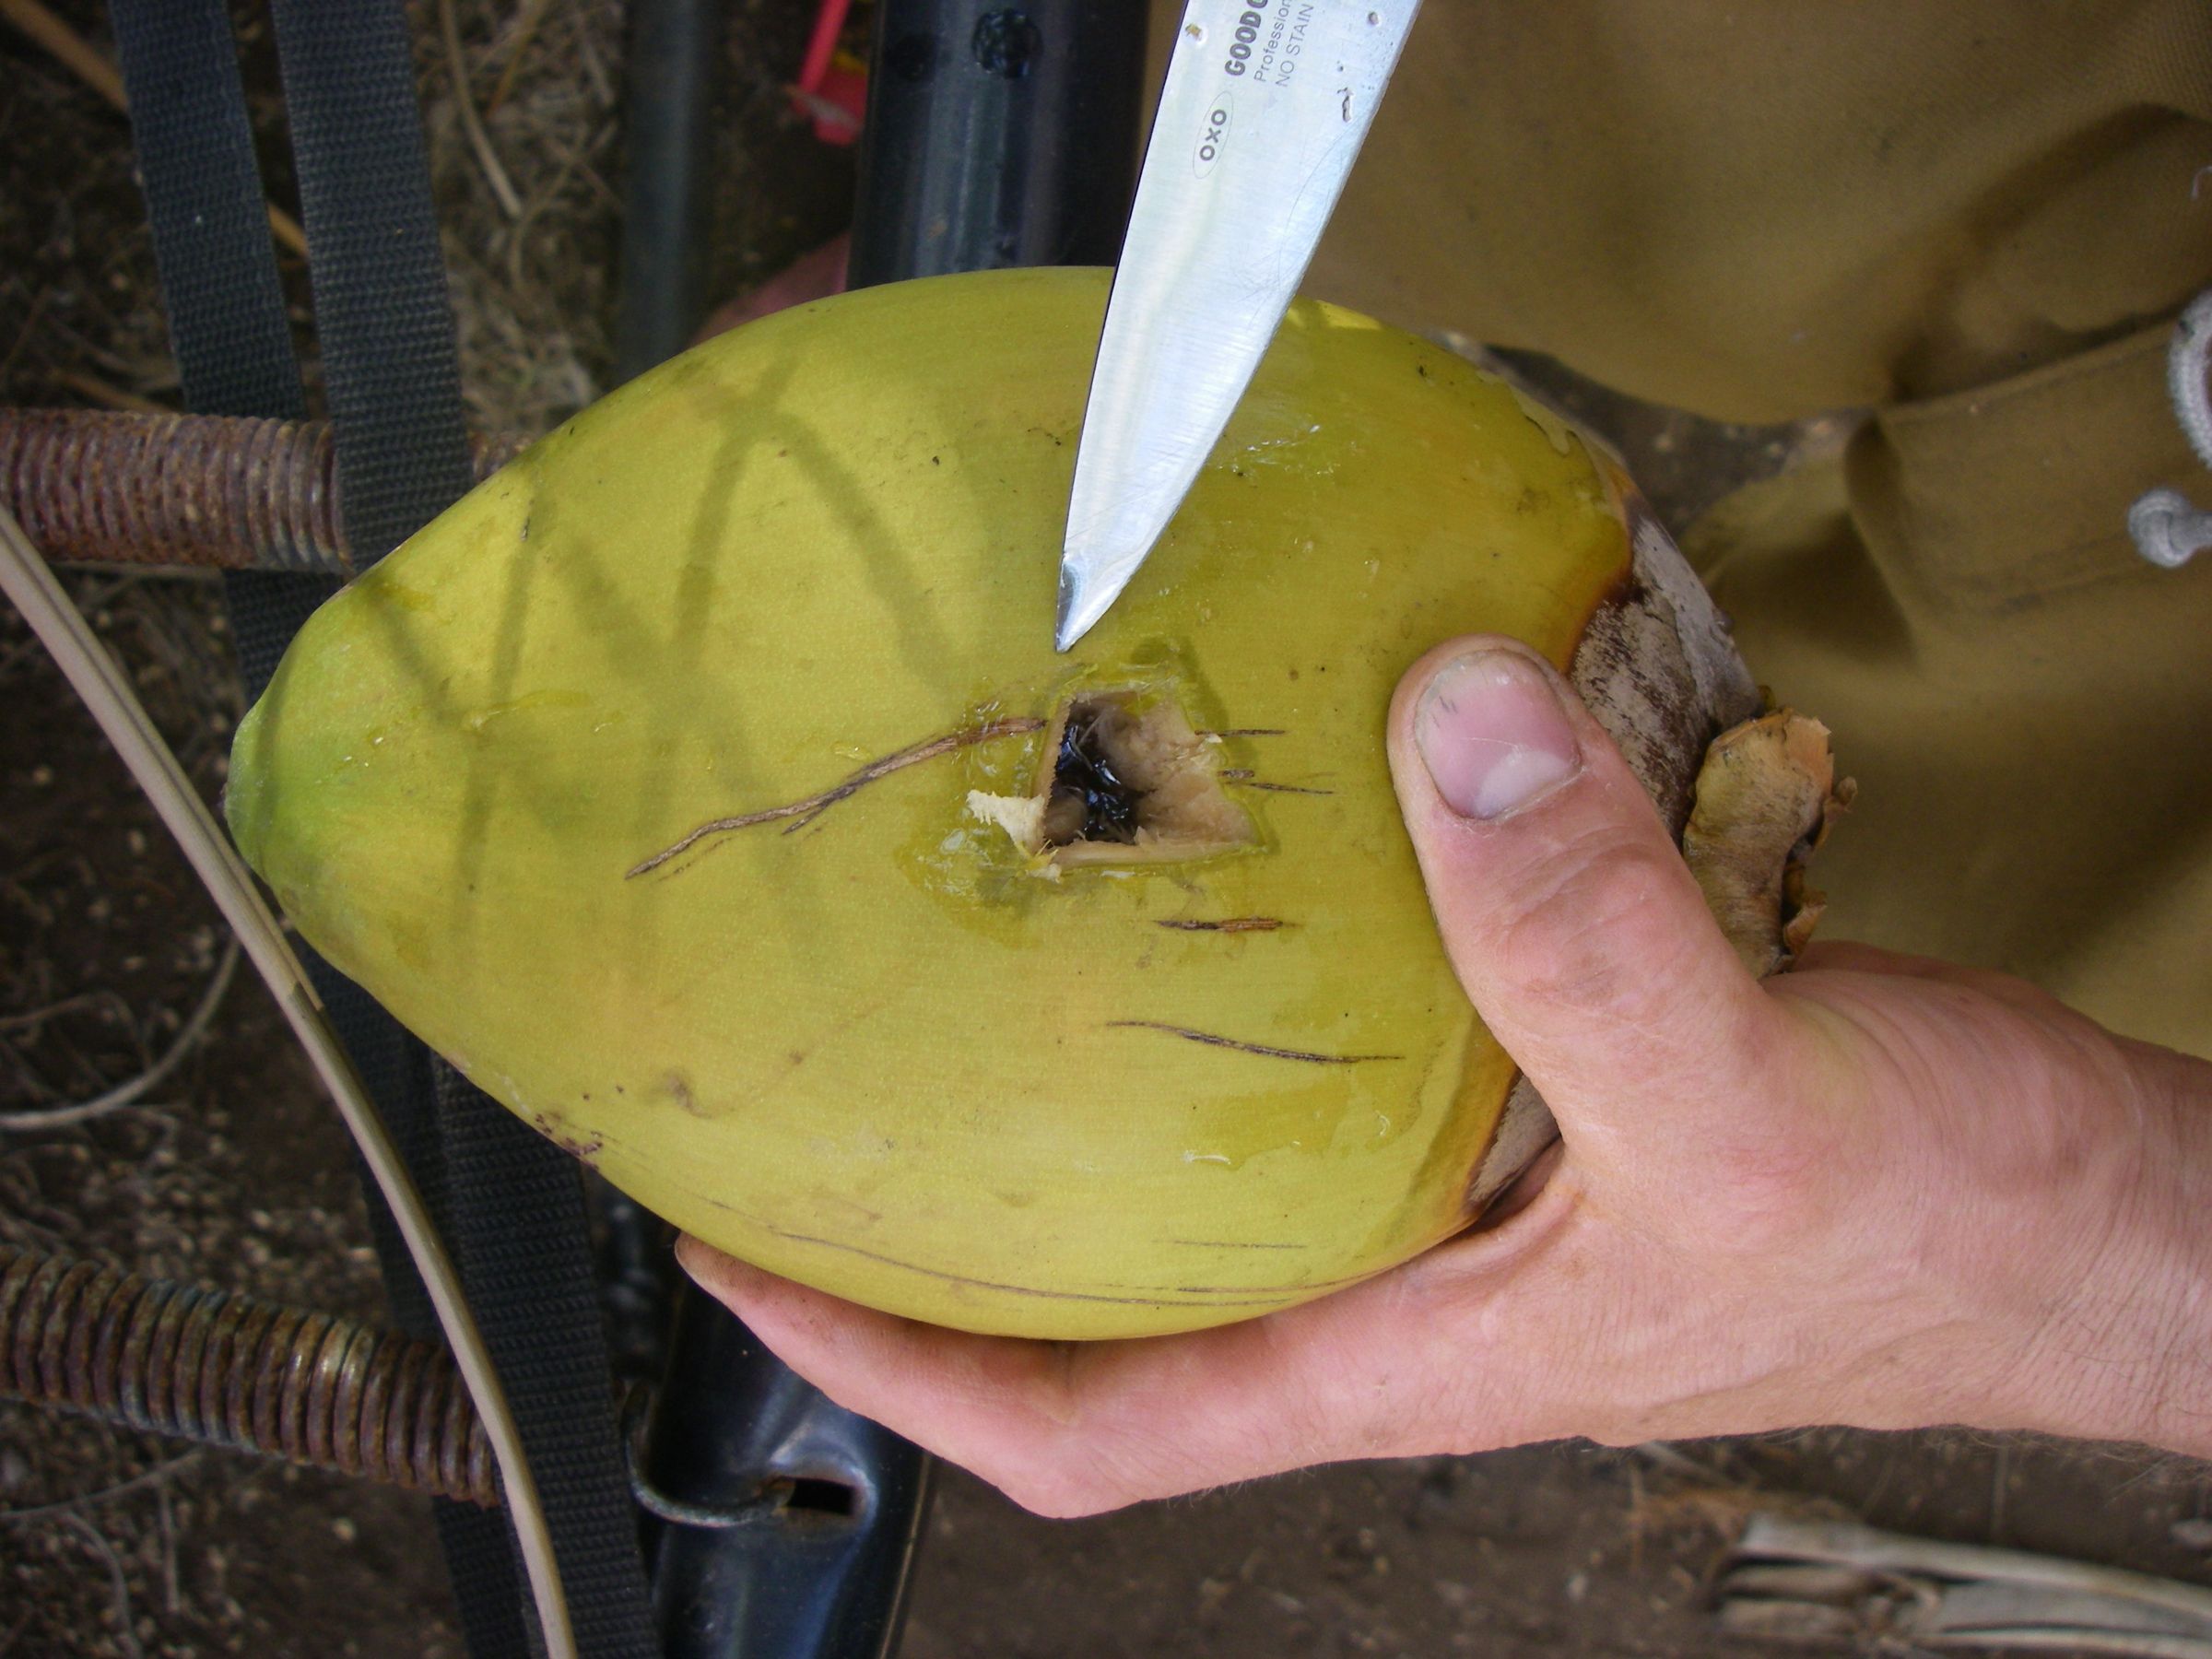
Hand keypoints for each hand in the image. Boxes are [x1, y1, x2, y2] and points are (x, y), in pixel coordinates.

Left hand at [681, 636, 2211, 1516]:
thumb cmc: (1938, 1232)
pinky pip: (1363, 1034)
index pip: (1083, 1428)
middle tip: (816, 1069)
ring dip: (1108, 1072)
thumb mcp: (1748, 1099)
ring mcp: (1463, 1190)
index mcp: (1392, 1359)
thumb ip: (1582, 926)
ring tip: (984, 935)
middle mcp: (1397, 1283)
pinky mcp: (1540, 1091)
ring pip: (1233, 1155)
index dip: (892, 1370)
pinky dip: (1290, 952)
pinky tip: (1266, 832)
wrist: (2091, 1218)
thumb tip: (1439, 718)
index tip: (741, 1250)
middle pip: (1117, 1289)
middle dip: (953, 1216)